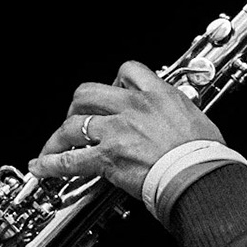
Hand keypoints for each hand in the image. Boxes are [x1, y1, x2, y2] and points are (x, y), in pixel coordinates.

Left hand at [25, 60, 224, 198]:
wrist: (200, 176)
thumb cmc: (205, 156)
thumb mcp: (196, 121)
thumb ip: (175, 117)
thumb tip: (172, 125)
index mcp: (159, 94)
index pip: (129, 71)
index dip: (115, 82)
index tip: (113, 94)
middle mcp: (134, 107)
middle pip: (88, 93)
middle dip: (77, 106)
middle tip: (77, 119)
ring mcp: (117, 130)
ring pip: (73, 124)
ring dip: (58, 137)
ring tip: (51, 148)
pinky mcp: (107, 157)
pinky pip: (70, 159)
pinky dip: (51, 164)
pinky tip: (41, 168)